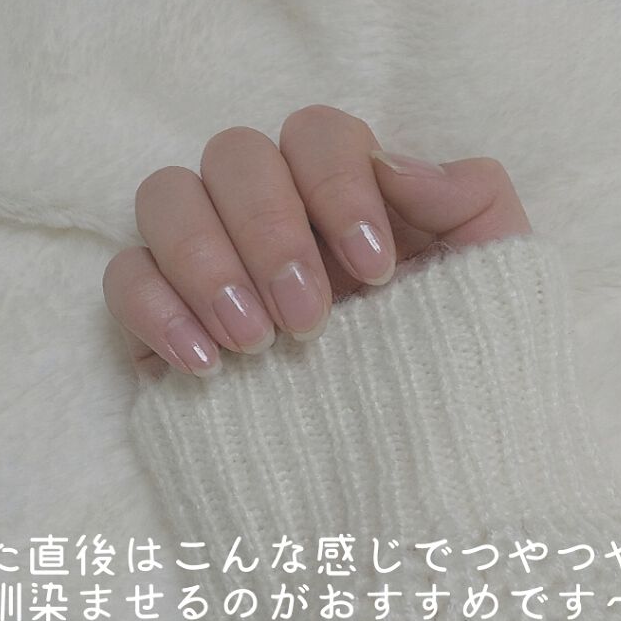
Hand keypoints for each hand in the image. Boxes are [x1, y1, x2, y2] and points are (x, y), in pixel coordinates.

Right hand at [103, 104, 530, 377]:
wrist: (418, 487)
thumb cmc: (462, 375)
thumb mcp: (496, 283)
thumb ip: (471, 198)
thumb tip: (393, 161)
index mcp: (347, 196)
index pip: (315, 133)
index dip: (335, 185)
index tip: (376, 273)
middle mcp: (274, 217)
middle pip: (233, 153)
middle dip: (270, 230)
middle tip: (310, 320)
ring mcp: (215, 266)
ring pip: (166, 196)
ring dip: (207, 261)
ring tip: (258, 343)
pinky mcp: (165, 323)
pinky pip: (124, 278)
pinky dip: (155, 308)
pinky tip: (208, 365)